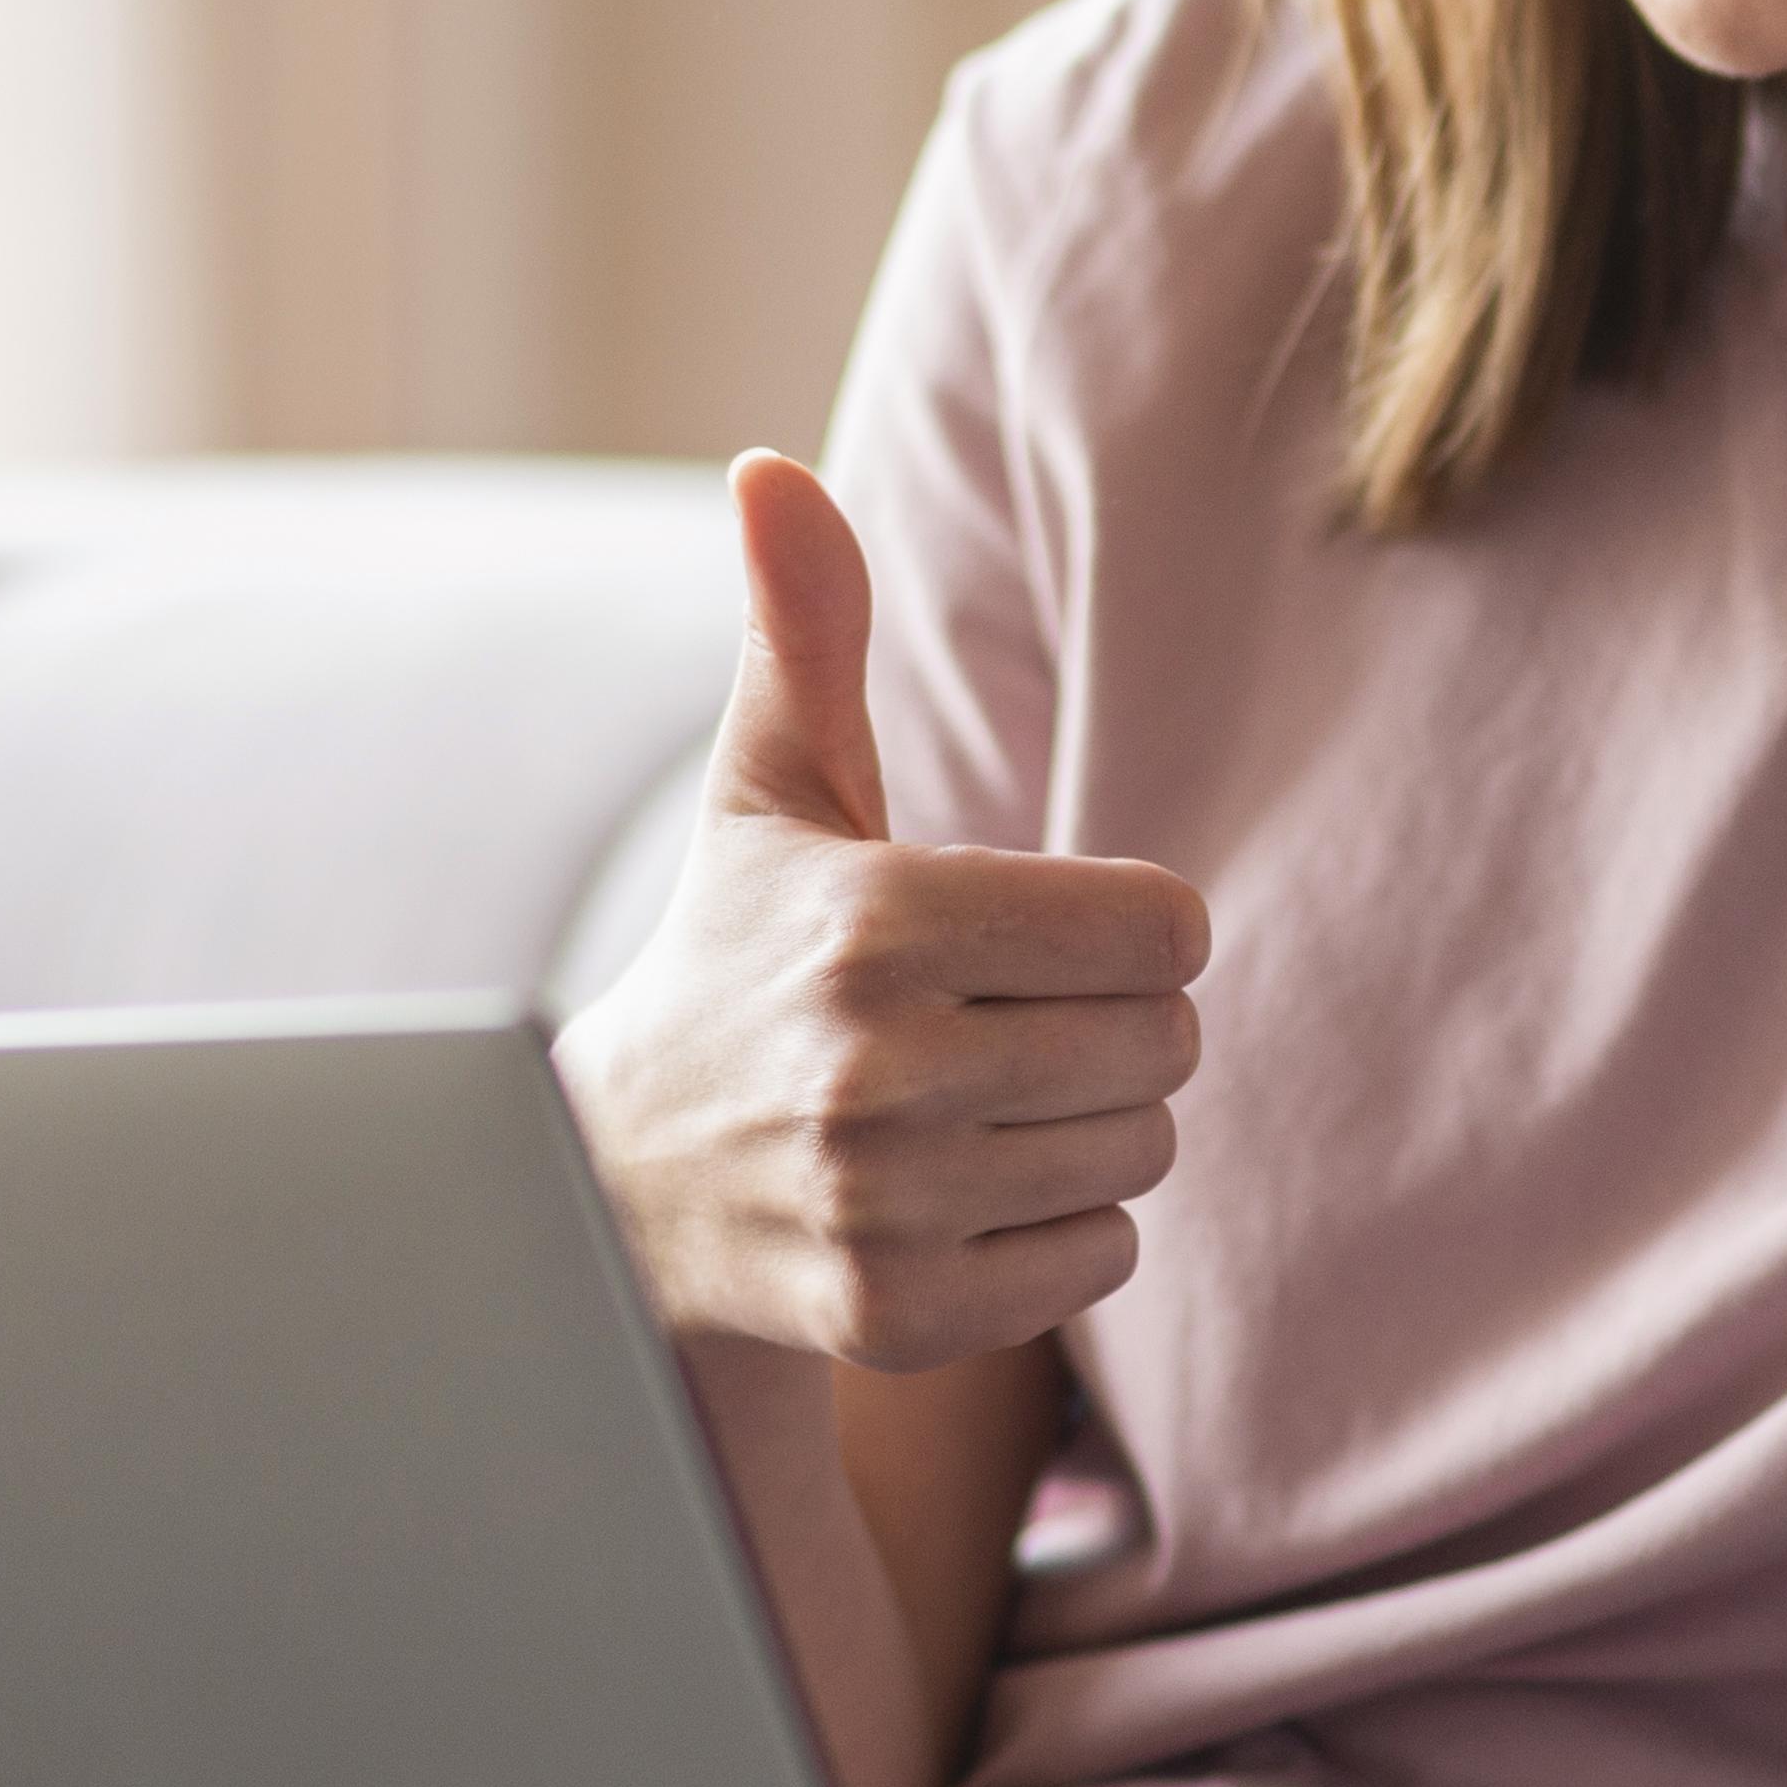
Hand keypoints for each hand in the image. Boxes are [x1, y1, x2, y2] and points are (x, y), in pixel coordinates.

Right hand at [552, 455, 1207, 1372]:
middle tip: (998, 1026)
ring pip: (1141, 1151)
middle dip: (1108, 1027)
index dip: (1128, 927)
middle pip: (1163, 1042)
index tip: (1039, 935)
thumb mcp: (772, 791)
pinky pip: (1099, 1260)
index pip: (1163, 927)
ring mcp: (885, 1205)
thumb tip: (768, 469)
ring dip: (1086, 1129)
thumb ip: (804, 631)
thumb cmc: (742, 956)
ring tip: (968, 1108)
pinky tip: (954, 1197)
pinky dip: (1057, 1233)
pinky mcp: (897, 1316)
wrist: (623, 1187)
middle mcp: (878, 1069)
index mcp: (876, 922)